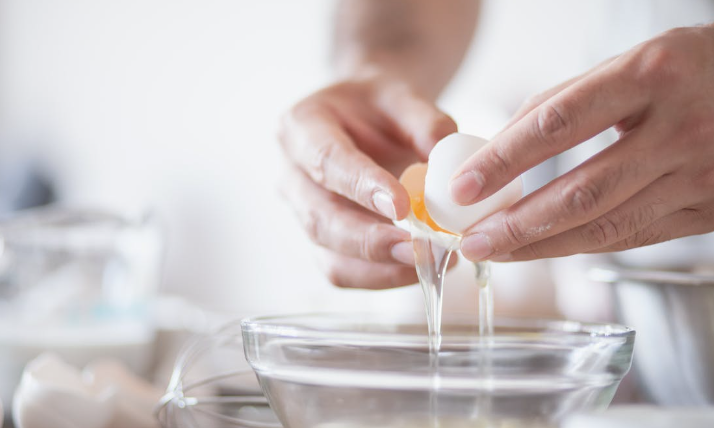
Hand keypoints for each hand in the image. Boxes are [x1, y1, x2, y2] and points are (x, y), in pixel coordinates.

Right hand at [279, 73, 456, 287]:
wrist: (365, 121)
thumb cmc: (378, 107)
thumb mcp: (402, 95)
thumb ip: (424, 120)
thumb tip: (445, 155)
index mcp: (301, 127)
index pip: (326, 160)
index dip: (360, 186)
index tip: (401, 205)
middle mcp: (292, 175)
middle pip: (320, 218)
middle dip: (368, 240)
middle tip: (415, 248)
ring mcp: (304, 213)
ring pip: (328, 253)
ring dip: (378, 267)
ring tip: (427, 263)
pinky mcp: (323, 241)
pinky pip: (343, 270)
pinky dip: (380, 277)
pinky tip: (417, 268)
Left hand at [450, 25, 713, 261]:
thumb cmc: (691, 70)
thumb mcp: (632, 63)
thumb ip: (566, 101)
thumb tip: (499, 146)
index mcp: (650, 75)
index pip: (557, 124)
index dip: (503, 160)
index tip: (463, 187)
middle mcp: (680, 128)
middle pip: (581, 191)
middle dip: (516, 224)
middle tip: (471, 240)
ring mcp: (699, 175)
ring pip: (605, 226)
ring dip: (541, 247)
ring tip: (496, 252)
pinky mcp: (708, 211)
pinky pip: (632, 237)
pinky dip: (580, 246)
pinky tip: (543, 249)